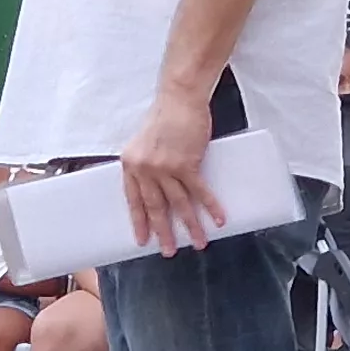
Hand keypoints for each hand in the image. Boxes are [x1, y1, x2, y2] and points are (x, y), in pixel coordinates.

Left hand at [120, 84, 223, 256]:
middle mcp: (145, 169)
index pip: (133, 200)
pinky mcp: (187, 163)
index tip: (142, 240)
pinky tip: (218, 219)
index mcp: (131, 164)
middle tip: (169, 251)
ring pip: (179, 204)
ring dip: (191, 226)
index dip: (139, 221)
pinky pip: (199, 191)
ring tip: (198, 243)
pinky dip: (210, 206)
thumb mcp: (144, 142)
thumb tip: (156, 188)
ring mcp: (166, 167)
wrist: (179, 99)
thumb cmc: (164, 117)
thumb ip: (145, 165)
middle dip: (164, 232)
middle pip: (155, 207)